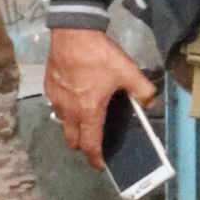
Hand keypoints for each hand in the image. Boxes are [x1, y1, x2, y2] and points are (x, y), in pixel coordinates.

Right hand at [42, 28, 151, 157]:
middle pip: (72, 139)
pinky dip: (66, 110)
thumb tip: (150, 104)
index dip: (95, 158)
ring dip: (74, 127)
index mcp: (89, 111)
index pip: (90, 144)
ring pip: (63, 123)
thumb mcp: (130, 72)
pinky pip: (57, 106)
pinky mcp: (49, 88)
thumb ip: (143, 92)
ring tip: (88, 119)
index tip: (100, 165)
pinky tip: (78, 99)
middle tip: (95, 141)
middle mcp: (69, 110)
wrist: (73, 34)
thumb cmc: (101, 57)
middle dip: (83, 145)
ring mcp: (56, 99)